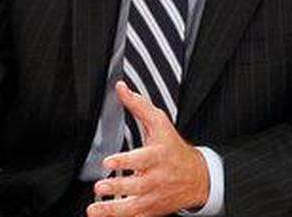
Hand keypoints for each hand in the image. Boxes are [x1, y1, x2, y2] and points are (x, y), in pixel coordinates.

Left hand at [87, 81, 210, 216]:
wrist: (196, 178)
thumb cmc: (173, 149)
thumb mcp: (161, 124)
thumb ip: (139, 106)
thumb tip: (121, 88)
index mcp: (158, 156)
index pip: (142, 159)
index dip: (125, 161)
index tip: (108, 162)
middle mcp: (157, 178)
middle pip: (137, 185)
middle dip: (117, 187)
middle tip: (100, 186)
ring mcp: (154, 197)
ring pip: (133, 207)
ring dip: (113, 210)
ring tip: (95, 210)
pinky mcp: (151, 210)